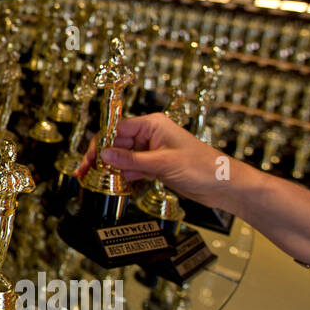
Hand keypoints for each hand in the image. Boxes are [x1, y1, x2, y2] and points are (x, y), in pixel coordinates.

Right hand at [77, 113, 235, 210]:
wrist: (224, 185)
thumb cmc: (203, 167)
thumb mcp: (163, 163)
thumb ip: (132, 160)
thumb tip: (105, 156)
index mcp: (153, 124)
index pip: (118, 128)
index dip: (101, 143)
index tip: (89, 157)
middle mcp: (151, 135)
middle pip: (117, 143)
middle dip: (101, 156)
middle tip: (84, 170)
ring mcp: (152, 151)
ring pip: (123, 157)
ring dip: (109, 168)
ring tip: (92, 178)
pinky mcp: (156, 166)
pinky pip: (132, 168)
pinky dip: (122, 175)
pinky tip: (112, 183)